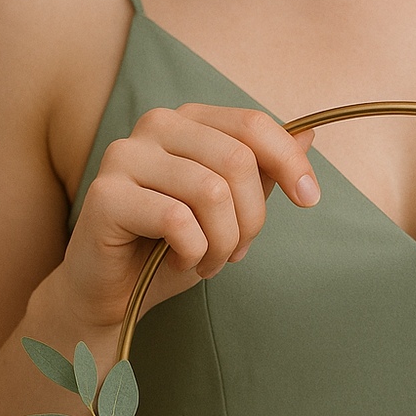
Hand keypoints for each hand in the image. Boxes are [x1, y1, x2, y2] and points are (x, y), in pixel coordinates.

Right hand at [60, 104, 318, 329]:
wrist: (114, 293)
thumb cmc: (172, 248)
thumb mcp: (230, 210)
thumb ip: (261, 172)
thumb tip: (309, 132)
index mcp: (187, 121)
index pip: (251, 125)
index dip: (290, 162)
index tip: (309, 199)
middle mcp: (154, 126)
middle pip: (237, 160)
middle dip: (251, 219)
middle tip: (235, 252)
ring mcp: (125, 156)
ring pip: (211, 191)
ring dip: (222, 243)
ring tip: (207, 262)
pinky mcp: (105, 194)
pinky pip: (178, 220)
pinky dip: (192, 253)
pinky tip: (177, 262)